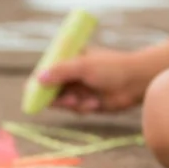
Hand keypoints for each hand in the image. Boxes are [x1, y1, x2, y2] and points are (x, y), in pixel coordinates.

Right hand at [35, 48, 155, 113]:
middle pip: (50, 89)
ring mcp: (79, 88)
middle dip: (56, 97)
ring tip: (84, 101)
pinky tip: (95, 104)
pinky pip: (75, 110)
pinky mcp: (87, 102)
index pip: (46, 69)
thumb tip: (38, 78)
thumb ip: (61, 72)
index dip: (37, 81)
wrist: (136, 82)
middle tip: (66, 100)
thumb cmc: (112, 68)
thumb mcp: (84, 66)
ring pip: (62, 102)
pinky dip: (83, 108)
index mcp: (69, 58)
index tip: (32, 91)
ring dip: (71, 104)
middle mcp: (71, 73)